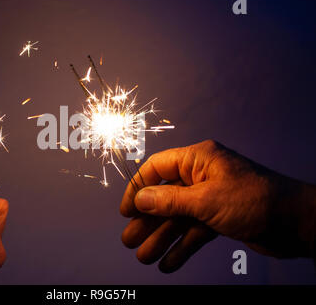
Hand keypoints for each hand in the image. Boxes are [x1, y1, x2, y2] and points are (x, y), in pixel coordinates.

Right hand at [120, 140, 315, 272]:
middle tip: (129, 240)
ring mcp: (210, 198)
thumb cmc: (255, 200)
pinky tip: (168, 264)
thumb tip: (139, 199)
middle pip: (164, 197)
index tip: (126, 210)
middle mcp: (201, 176)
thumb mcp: (206, 200)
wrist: (297, 223)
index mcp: (198, 160)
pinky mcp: (219, 218)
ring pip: (178, 218)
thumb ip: (169, 200)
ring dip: (161, 238)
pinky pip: (194, 231)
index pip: (157, 168)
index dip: (138, 188)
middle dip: (147, 221)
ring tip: (145, 257)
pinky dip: (182, 247)